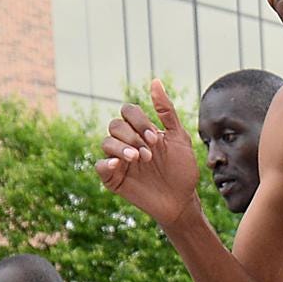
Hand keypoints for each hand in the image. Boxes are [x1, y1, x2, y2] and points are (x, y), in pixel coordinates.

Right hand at [96, 82, 202, 228]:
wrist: (182, 199)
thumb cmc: (182, 169)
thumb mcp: (178, 137)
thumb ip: (166, 111)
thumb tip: (155, 81)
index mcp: (141, 130)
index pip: (128, 111)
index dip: (139, 121)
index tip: (156, 138)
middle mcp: (128, 142)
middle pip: (115, 125)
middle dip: (132, 136)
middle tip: (150, 153)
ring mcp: (119, 160)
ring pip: (106, 142)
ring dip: (123, 147)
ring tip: (140, 159)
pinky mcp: (113, 178)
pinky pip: (100, 165)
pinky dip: (108, 162)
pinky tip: (121, 163)